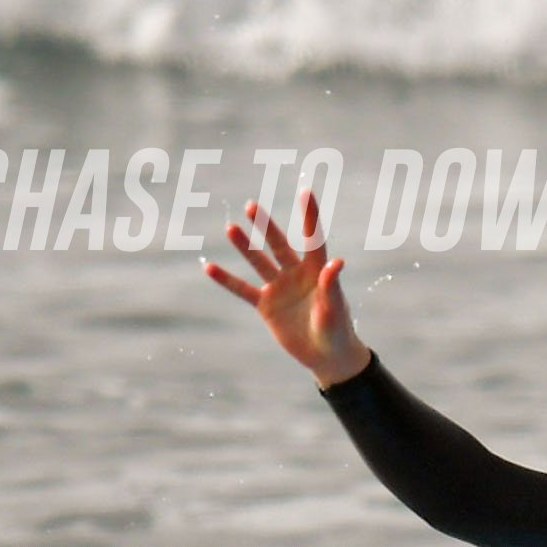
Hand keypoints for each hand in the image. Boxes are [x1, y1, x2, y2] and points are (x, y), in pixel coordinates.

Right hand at [203, 192, 368, 385]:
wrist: (326, 355)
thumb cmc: (337, 330)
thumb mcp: (335, 308)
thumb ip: (331, 285)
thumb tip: (336, 262)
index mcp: (317, 270)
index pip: (313, 238)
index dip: (310, 216)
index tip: (305, 190)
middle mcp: (296, 274)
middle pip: (279, 245)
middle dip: (266, 227)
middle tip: (252, 207)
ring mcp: (279, 288)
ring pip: (259, 263)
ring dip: (244, 247)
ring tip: (230, 228)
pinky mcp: (266, 306)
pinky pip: (243, 290)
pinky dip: (227, 280)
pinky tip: (209, 267)